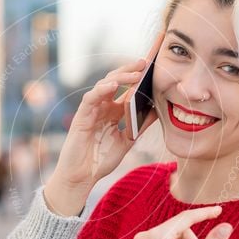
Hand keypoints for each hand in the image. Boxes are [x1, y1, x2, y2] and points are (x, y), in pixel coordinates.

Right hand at [49, 35, 162, 191]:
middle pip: (116, 81)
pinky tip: (113, 86)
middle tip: (146, 61)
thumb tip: (157, 110)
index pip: (126, 88)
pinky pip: (91, 98)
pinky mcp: (81, 116)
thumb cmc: (101, 160)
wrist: (82, 177)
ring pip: (104, 85)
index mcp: (112, 111)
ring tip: (135, 72)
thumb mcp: (128, 141)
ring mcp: (91, 110)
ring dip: (120, 77)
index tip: (153, 65)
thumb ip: (140, 125)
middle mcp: (102, 106)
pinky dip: (101, 90)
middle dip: (131, 70)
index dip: (138, 76)